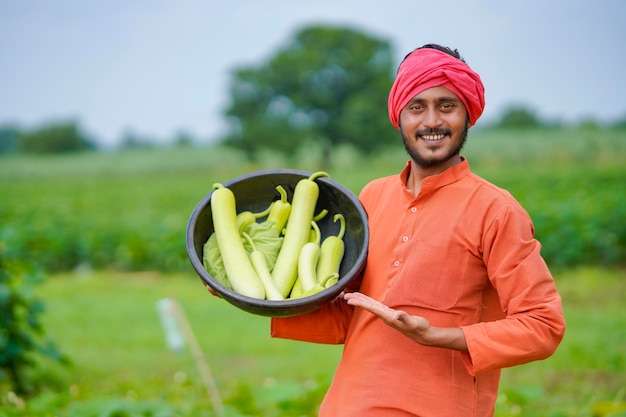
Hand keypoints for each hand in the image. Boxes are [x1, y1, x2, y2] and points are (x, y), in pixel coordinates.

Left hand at [343, 292, 466, 350]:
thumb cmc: (419, 328)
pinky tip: (368, 302)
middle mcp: (386, 317)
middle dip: (357, 301)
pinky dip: (370, 303)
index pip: (371, 308)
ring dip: (362, 301)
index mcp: (388, 317)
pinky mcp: (391, 315)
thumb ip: (405, 318)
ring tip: (352, 296)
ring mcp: (388, 316)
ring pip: (372, 307)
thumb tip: (397, 314)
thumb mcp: (413, 322)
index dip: (360, 303)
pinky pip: (377, 307)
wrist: (423, 335)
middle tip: (345, 295)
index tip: (350, 299)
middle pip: (368, 307)